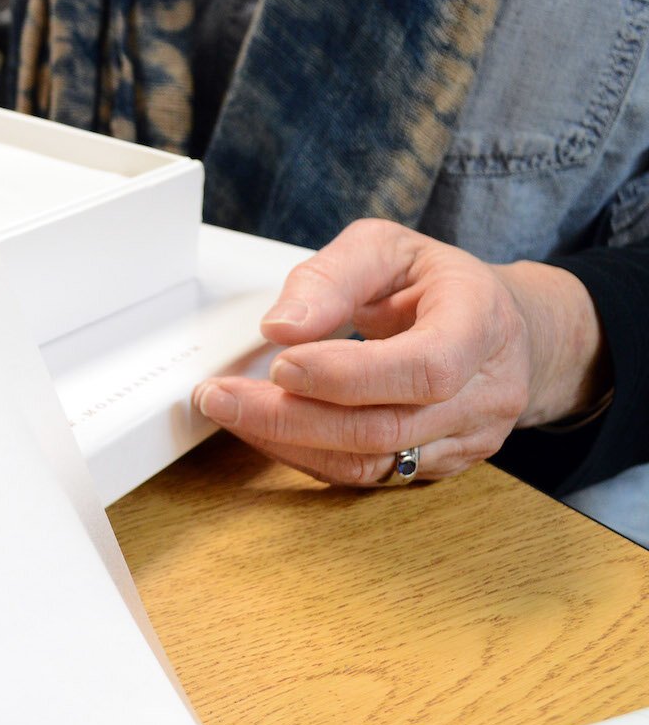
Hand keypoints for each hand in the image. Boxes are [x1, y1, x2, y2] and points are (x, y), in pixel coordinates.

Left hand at [191, 219, 607, 485]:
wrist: (502, 327)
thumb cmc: (437, 283)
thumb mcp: (387, 248)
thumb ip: (333, 277)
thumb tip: (281, 326)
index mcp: (480, 325)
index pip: (424, 368)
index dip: (348, 376)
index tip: (281, 365)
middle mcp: (485, 392)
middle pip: (385, 427)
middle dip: (291, 417)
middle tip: (221, 395)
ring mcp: (468, 438)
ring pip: (372, 462)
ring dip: (288, 442)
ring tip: (229, 410)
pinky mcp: (441, 466)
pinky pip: (368, 475)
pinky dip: (307, 455)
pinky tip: (265, 429)